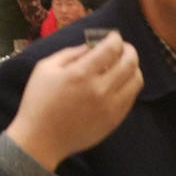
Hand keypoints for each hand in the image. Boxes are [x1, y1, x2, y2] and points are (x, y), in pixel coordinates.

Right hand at [6, 33, 142, 170]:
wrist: (42, 139)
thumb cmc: (39, 101)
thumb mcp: (46, 68)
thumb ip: (71, 53)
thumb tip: (92, 46)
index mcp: (81, 73)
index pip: (111, 49)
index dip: (116, 38)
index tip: (113, 36)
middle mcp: (101, 89)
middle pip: (130, 63)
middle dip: (129, 50)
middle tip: (123, 48)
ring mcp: (111, 106)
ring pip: (136, 81)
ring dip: (133, 68)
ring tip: (123, 65)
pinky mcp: (115, 120)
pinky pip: (131, 97)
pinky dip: (129, 85)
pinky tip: (119, 83)